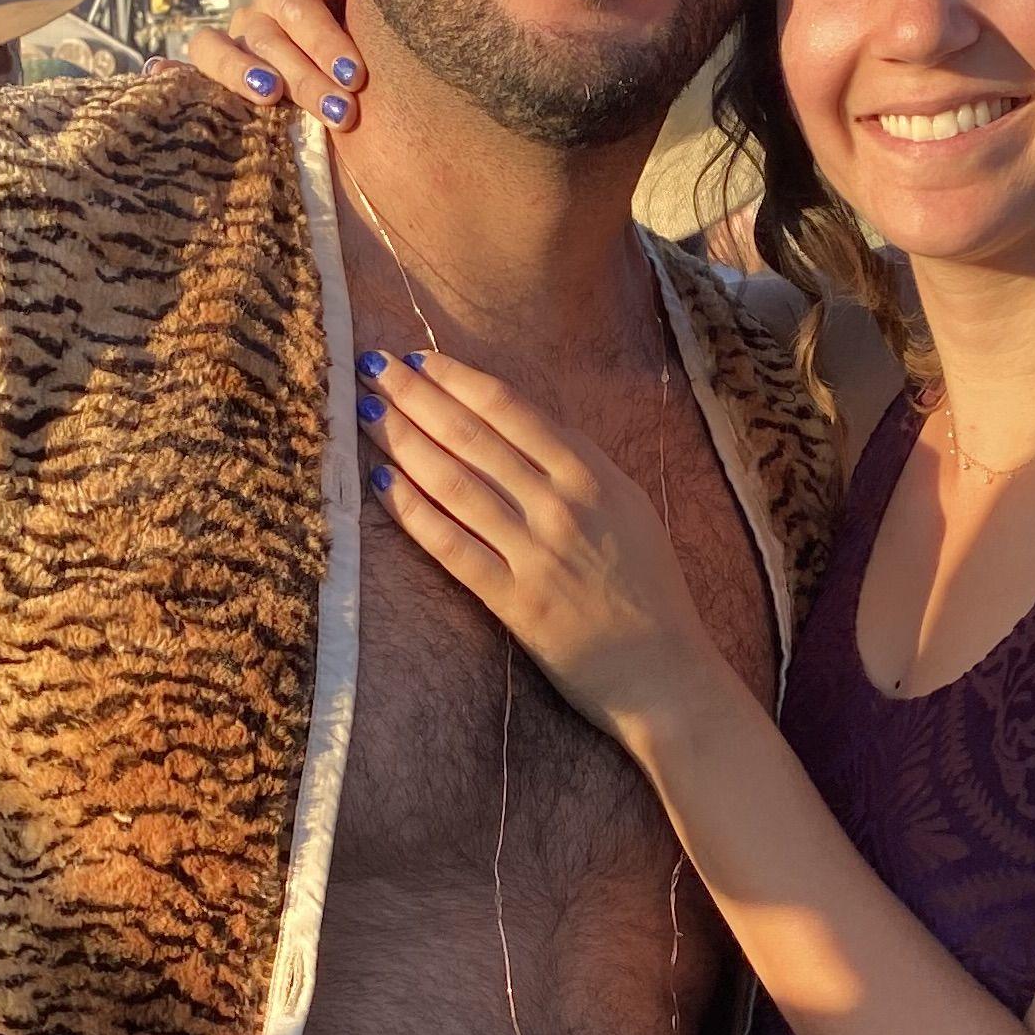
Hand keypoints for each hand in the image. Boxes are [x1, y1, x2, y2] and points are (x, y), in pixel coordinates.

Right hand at [177, 0, 363, 127]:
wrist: (360, 110)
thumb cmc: (367, 58)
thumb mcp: (367, 21)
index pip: (296, 1)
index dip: (322, 37)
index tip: (354, 76)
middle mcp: (259, 16)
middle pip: (266, 34)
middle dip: (304, 75)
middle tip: (340, 110)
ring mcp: (232, 44)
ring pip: (218, 48)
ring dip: (244, 74)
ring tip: (269, 95)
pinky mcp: (210, 76)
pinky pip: (185, 68)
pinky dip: (168, 68)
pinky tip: (156, 70)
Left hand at [365, 351, 714, 744]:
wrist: (668, 675)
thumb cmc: (651, 590)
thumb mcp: (630, 508)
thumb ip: (580, 466)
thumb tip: (523, 426)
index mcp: (592, 475)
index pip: (512, 410)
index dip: (459, 379)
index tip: (420, 359)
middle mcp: (562, 506)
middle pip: (474, 436)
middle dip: (417, 395)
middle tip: (373, 366)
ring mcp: (536, 553)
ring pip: (456, 482)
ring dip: (404, 441)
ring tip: (367, 413)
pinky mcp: (515, 601)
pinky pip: (453, 546)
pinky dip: (413, 511)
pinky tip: (381, 483)